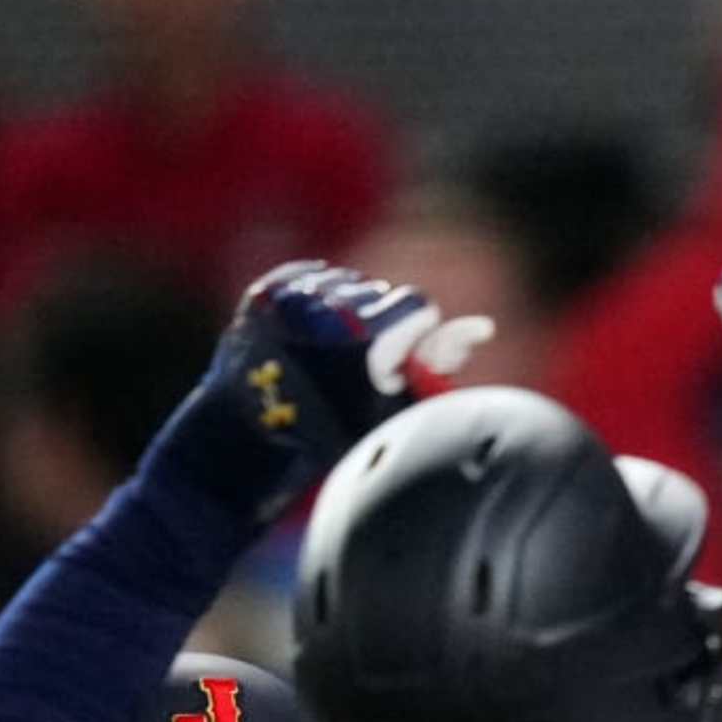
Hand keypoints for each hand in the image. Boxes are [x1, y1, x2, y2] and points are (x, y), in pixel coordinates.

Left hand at [149, 262, 494, 517]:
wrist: (240, 443)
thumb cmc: (324, 438)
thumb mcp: (390, 411)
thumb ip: (436, 367)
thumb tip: (481, 326)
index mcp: (363, 338)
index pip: (417, 307)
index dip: (412, 339)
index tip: (391, 367)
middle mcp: (325, 305)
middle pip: (384, 294)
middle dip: (382, 328)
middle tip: (354, 371)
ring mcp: (289, 294)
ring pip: (350, 285)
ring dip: (350, 315)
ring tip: (328, 358)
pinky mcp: (266, 288)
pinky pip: (316, 278)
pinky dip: (320, 303)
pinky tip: (311, 339)